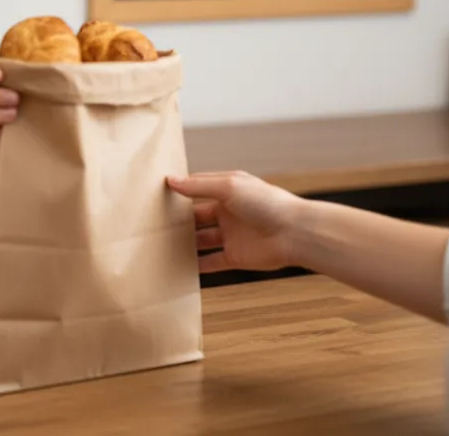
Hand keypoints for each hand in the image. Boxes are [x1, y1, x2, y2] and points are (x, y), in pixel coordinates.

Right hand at [165, 171, 307, 272]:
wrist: (295, 233)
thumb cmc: (266, 203)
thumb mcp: (229, 186)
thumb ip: (199, 186)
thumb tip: (171, 181)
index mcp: (228, 191)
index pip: (198, 188)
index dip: (180, 190)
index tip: (157, 193)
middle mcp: (228, 213)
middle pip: (196, 216)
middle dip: (179, 219)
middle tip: (153, 222)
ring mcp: (231, 236)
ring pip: (201, 240)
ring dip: (185, 243)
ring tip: (160, 245)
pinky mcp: (235, 257)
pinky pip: (211, 262)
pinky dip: (197, 266)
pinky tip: (179, 267)